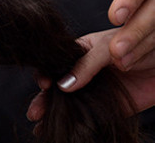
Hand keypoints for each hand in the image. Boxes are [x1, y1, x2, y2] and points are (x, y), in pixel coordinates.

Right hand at [27, 29, 154, 121]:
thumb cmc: (137, 42)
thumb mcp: (107, 48)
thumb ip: (85, 65)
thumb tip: (63, 84)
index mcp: (78, 52)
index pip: (55, 64)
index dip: (45, 74)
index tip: (44, 84)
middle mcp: (84, 72)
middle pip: (58, 87)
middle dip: (44, 100)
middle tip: (35, 113)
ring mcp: (95, 90)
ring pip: (70, 104)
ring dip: (55, 114)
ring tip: (42, 126)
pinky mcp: (110, 107)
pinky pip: (91, 116)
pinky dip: (77, 125)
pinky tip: (66, 131)